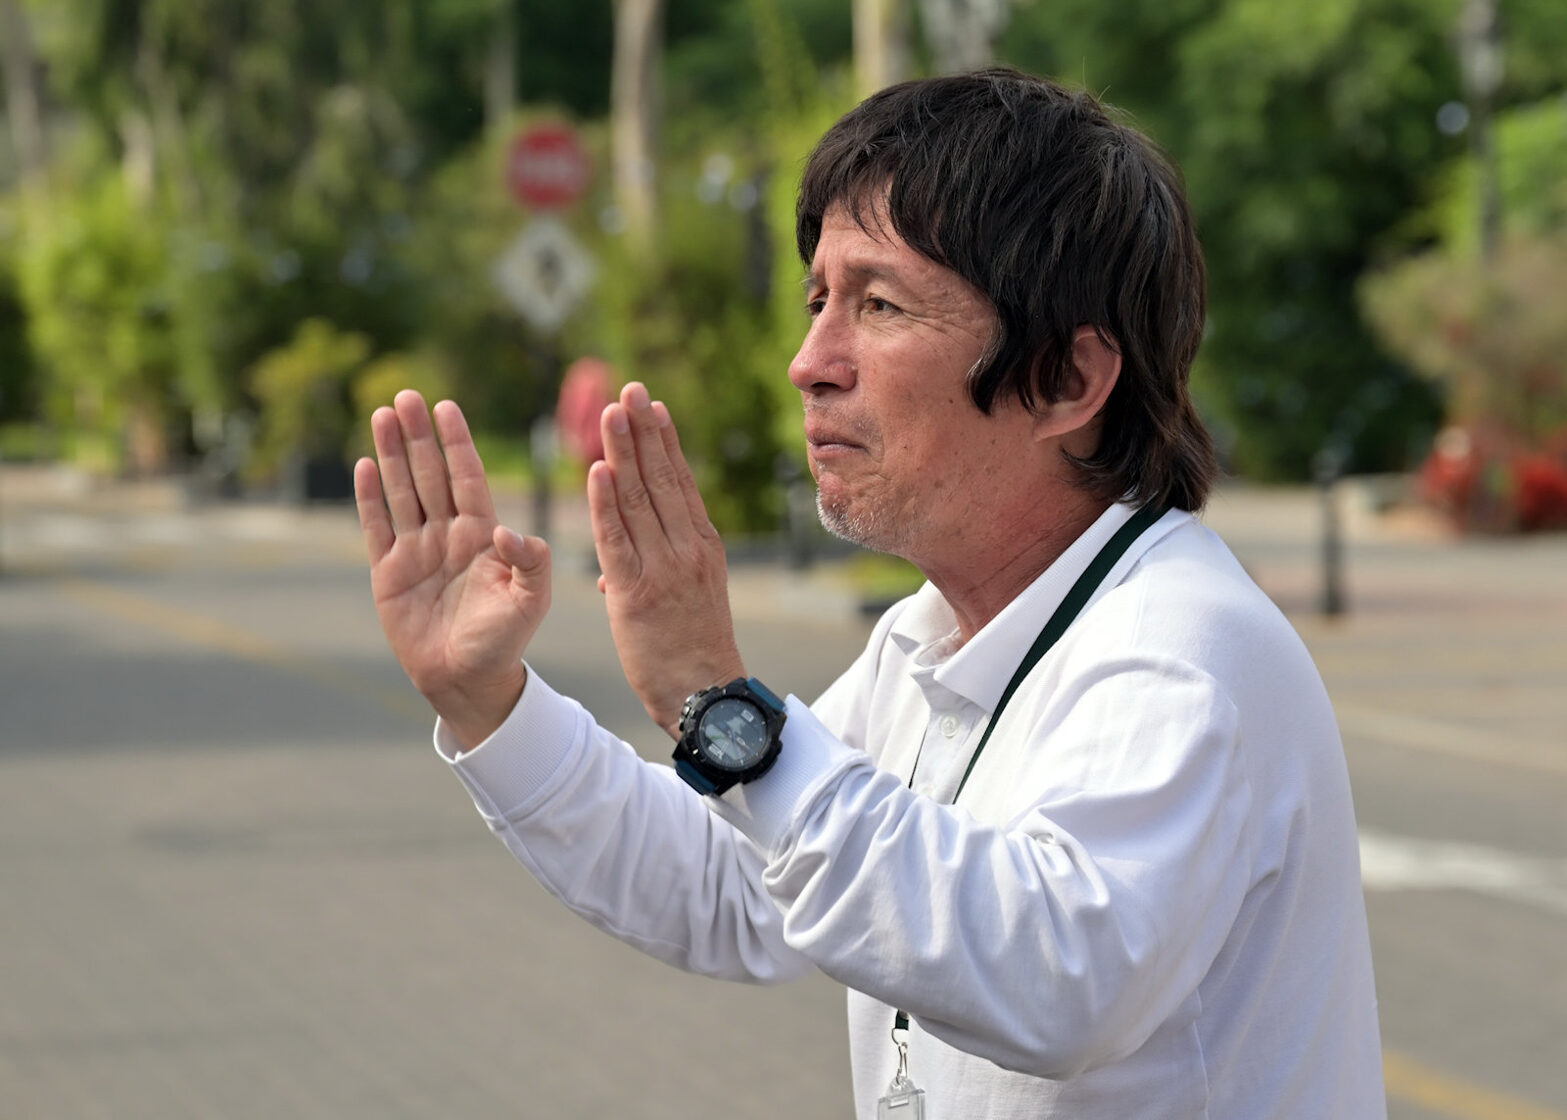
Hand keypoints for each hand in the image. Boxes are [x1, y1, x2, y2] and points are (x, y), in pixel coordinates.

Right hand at [354, 391, 550, 749]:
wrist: (468, 679)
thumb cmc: (504, 640)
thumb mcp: (531, 601)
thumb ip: (531, 563)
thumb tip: (509, 532)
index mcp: (483, 536)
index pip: (468, 478)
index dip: (457, 443)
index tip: (447, 407)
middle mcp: (448, 536)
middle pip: (431, 475)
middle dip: (419, 436)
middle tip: (407, 397)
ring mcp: (416, 551)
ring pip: (402, 491)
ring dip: (392, 454)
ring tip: (383, 415)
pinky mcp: (388, 573)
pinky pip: (377, 526)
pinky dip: (370, 497)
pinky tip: (363, 465)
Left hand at [589, 382, 744, 737]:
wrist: (708, 696)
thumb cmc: (694, 650)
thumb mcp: (690, 595)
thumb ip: (661, 564)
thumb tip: (623, 556)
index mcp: (702, 545)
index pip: (681, 481)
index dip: (664, 440)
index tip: (650, 405)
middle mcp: (687, 548)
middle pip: (662, 478)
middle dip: (643, 431)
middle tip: (629, 389)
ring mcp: (664, 568)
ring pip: (640, 498)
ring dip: (624, 451)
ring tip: (612, 411)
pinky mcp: (638, 592)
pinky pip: (618, 539)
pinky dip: (607, 502)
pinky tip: (599, 470)